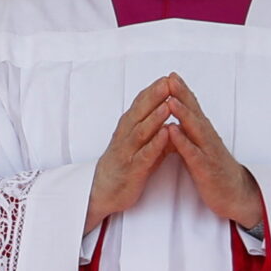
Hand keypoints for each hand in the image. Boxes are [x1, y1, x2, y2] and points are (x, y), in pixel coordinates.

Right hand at [85, 75, 176, 232]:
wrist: (103, 192)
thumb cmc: (124, 166)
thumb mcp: (137, 143)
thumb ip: (151, 128)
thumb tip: (168, 110)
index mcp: (127, 128)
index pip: (140, 105)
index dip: (152, 91)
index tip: (167, 77)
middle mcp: (125, 136)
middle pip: (140, 113)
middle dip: (154, 97)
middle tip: (167, 82)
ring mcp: (127, 152)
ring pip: (141, 131)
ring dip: (155, 117)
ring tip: (168, 104)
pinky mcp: (132, 169)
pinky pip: (145, 154)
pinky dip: (156, 143)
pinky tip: (166, 134)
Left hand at [160, 74, 264, 230]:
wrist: (235, 194)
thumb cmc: (214, 169)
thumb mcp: (201, 147)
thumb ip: (191, 133)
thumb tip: (178, 118)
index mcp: (204, 133)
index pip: (193, 109)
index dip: (182, 92)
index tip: (170, 76)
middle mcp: (207, 138)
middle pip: (194, 113)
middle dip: (182, 95)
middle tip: (170, 78)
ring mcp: (208, 152)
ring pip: (195, 130)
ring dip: (183, 114)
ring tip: (171, 100)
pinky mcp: (206, 168)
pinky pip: (193, 153)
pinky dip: (183, 141)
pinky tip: (172, 131)